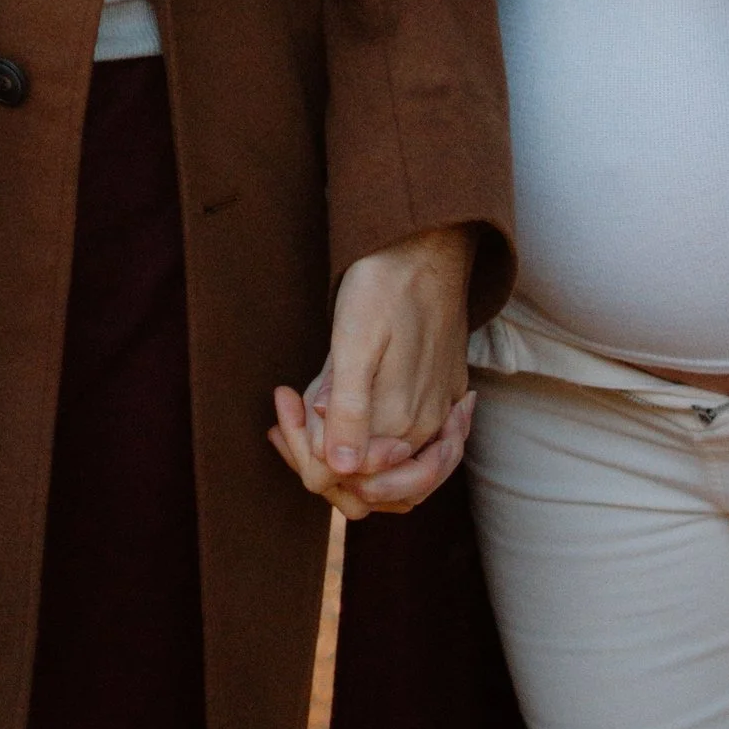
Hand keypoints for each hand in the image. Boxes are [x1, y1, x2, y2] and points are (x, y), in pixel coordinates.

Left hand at [267, 223, 477, 518]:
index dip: (303, 449)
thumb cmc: (384, 286)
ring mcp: (439, 417)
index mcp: (399, 423)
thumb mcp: (355, 341)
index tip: (283, 399)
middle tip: (288, 406)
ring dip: (343, 448)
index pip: (340, 478)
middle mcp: (424, 431)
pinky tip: (341, 408)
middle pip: (362, 483)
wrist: (428, 245)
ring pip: (386, 471)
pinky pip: (408, 447)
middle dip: (318, 454)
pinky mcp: (445, 399)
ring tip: (309, 404)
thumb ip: (350, 408)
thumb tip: (341, 469)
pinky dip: (373, 438)